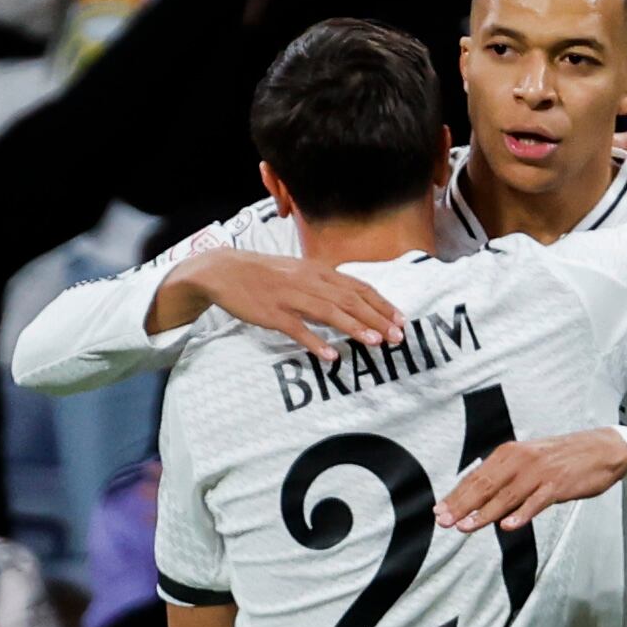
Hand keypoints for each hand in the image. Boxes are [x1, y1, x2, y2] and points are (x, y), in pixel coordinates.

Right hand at [154, 250, 404, 360]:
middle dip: (377, 319)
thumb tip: (353, 297)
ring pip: (329, 313)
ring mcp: (291, 297)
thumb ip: (326, 283)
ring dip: (355, 328)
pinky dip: (316, 342)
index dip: (382, 304)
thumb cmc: (267, 273)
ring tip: (375, 342)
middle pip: (350, 300)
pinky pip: (298, 329)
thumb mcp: (301, 270)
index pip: (358, 287)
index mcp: (319, 271)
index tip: (401, 319)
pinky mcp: (273, 313)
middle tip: (397, 336)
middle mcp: (310, 281)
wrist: (226, 271)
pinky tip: (331, 355)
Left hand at [435, 427, 626, 532]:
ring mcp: (540, 472)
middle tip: (444, 521)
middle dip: (462, 505)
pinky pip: (536, 501)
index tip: (438, 511)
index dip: (456, 495)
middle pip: (486, 485)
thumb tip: (477, 498)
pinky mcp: (558, 484)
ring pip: (507, 495)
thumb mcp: (529, 461)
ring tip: (466, 527)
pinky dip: (521, 514)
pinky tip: (508, 526)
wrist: (600, 449)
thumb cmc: (561, 458)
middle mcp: (521, 459)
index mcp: (510, 453)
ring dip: (484, 513)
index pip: (477, 476)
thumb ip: (505, 477)